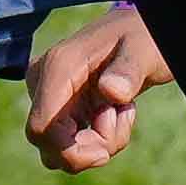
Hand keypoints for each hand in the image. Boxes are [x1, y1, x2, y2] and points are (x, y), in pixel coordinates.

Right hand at [26, 6, 170, 170]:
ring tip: (121, 110)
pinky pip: (72, 143)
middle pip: (50, 146)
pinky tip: (116, 111)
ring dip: (99, 142)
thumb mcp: (144, 50)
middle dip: (92, 147)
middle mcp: (44, 81)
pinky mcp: (60, 107)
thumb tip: (112, 92)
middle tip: (121, 116)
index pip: (41, 128)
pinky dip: (99, 138)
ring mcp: (49, 96)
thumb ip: (128, 70)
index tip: (104, 152)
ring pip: (61, 149)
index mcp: (58, 67)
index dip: (70, 152)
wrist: (140, 32)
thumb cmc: (143, 37)